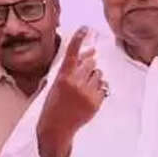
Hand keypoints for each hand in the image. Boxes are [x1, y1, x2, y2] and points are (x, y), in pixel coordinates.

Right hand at [36, 28, 107, 156]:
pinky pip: (104, 87)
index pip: (72, 53)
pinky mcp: (96, 102)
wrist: (56, 128)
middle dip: (89, 65)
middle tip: (82, 76)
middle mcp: (75, 83)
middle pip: (91, 63)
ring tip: (83, 90)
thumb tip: (91, 52)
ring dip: (94, 78)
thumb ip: (72, 68)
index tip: (85, 28)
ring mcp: (87, 93)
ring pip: (99, 74)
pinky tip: (88, 97)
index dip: (79, 39)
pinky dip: (99, 89)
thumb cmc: (54, 105)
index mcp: (62, 77)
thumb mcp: (57, 84)